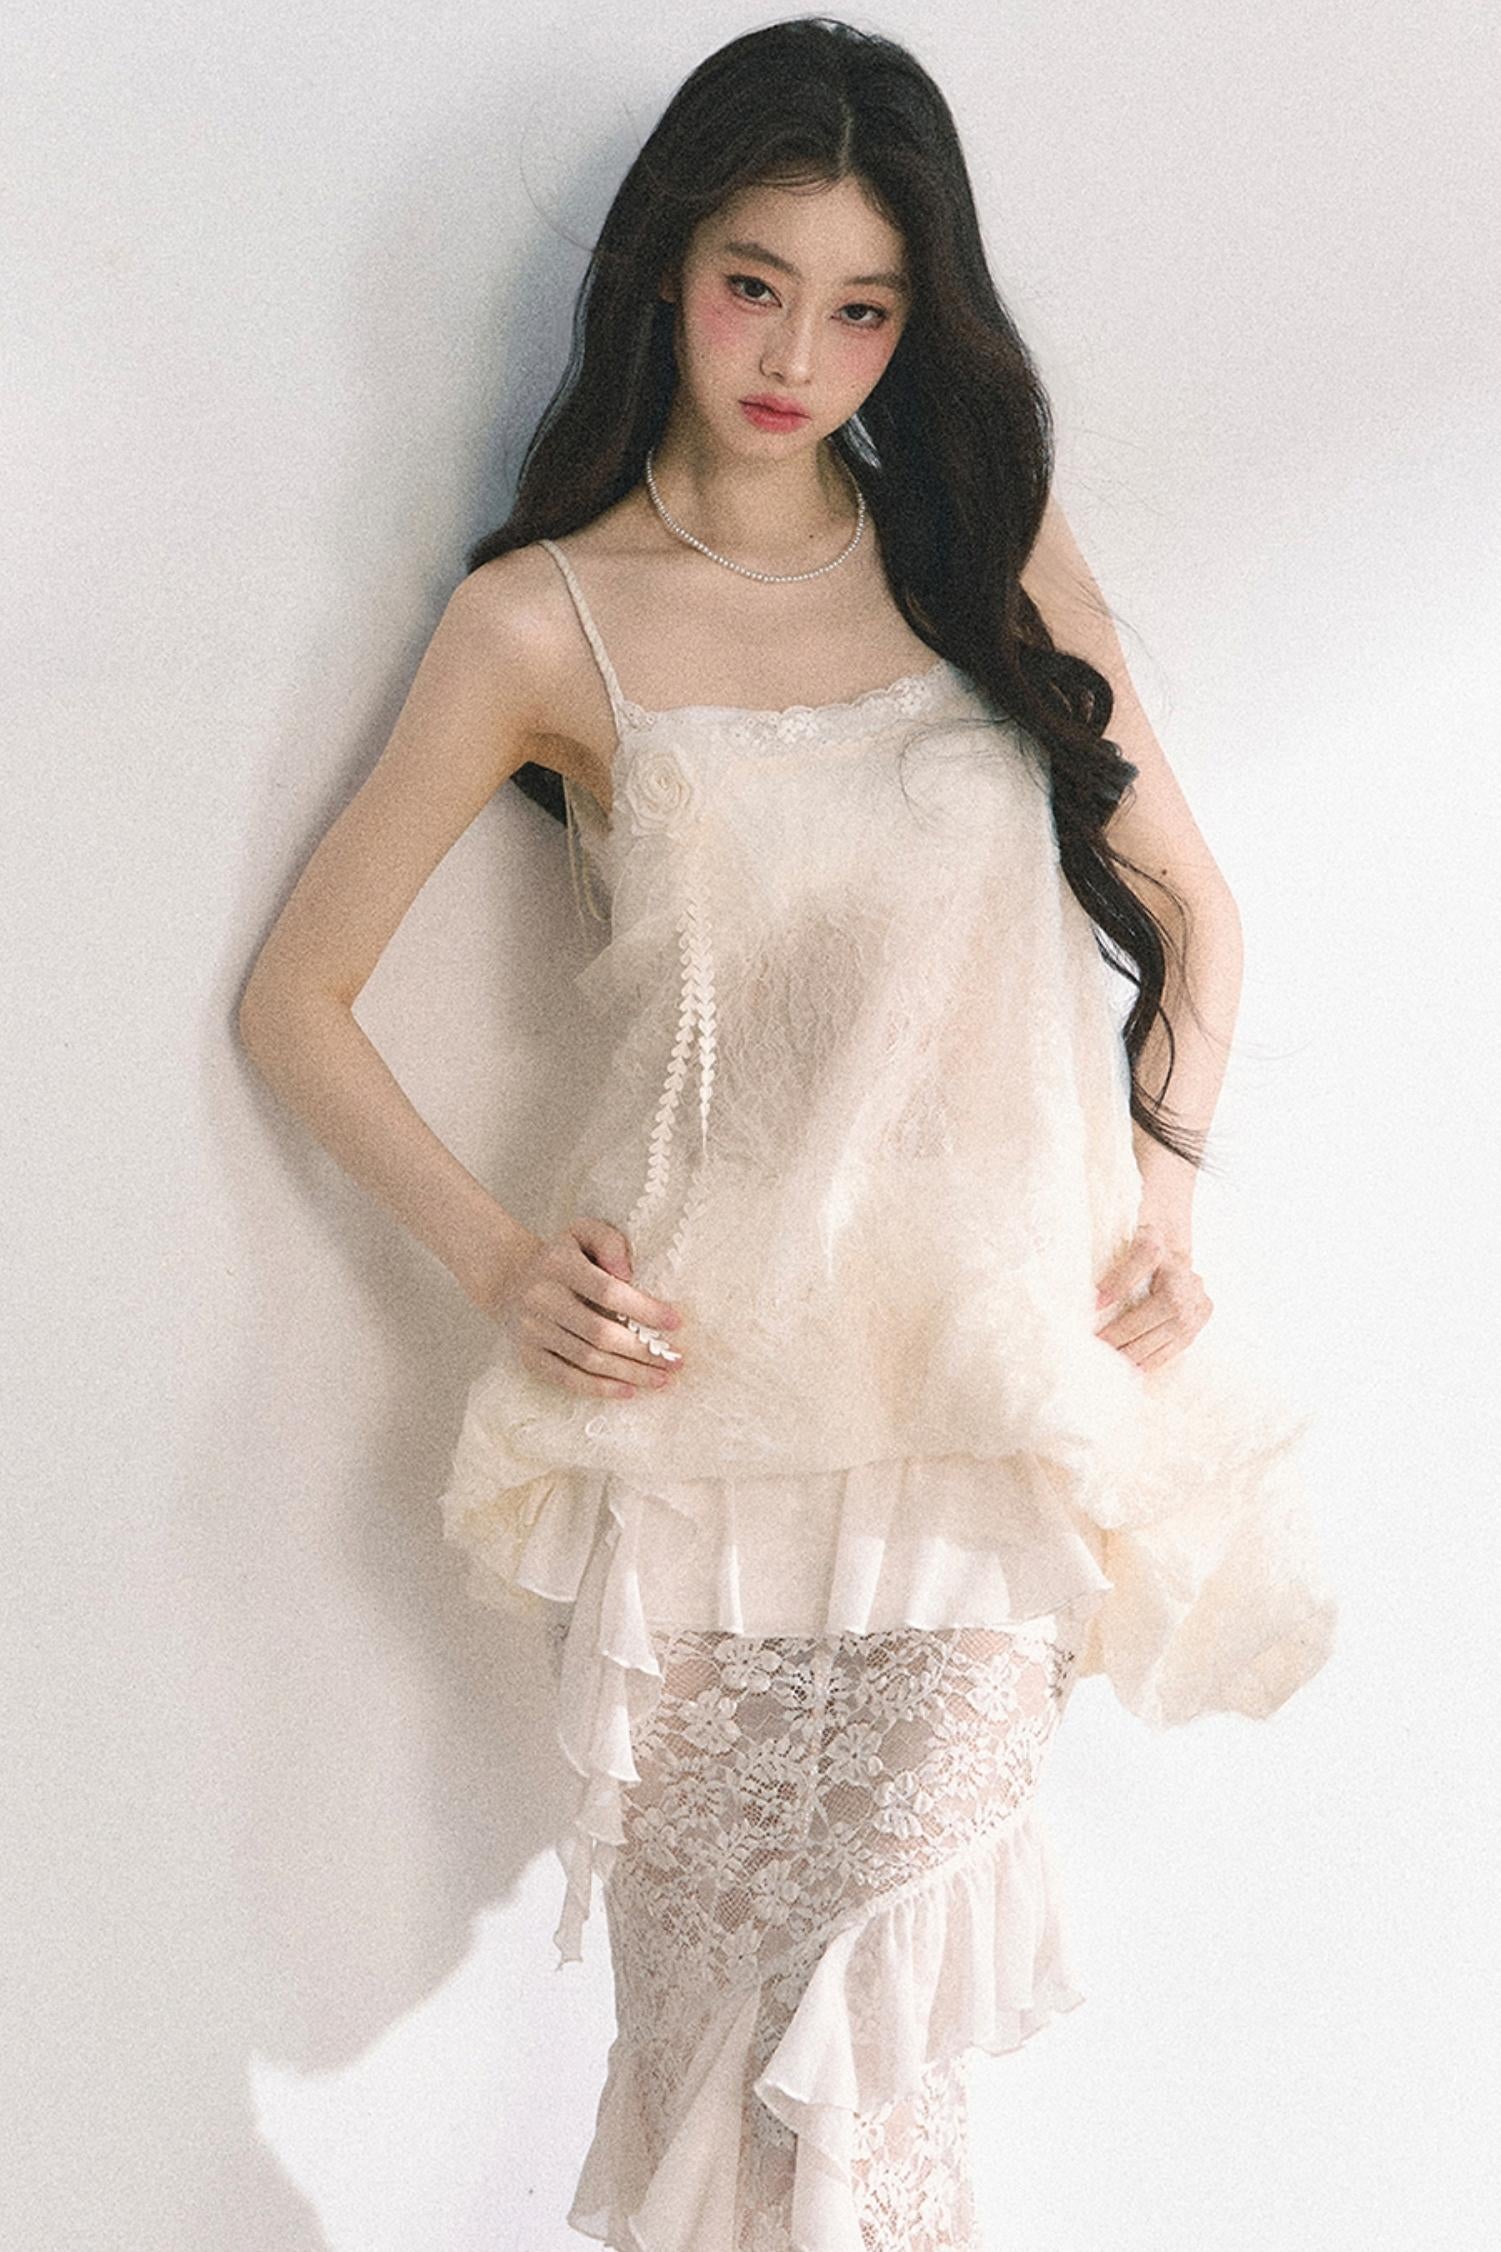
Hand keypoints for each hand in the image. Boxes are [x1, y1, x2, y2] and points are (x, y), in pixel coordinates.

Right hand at [497, 1214, 686, 1400]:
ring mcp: (532, 1331)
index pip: (608, 1292)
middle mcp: (541, 1298)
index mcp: (558, 1265)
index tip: (675, 1322)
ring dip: (629, 1373)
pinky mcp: (528, 1356)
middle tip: (675, 1360)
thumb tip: (627, 1275)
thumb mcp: (583, 1232)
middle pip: (600, 1333)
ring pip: (587, 1359)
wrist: (511, 1277)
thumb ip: (609, 1242)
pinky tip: (629, 1390)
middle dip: (642, 1350)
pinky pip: (567, 1379)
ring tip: (661, 1378)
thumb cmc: (563, 1256)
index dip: (644, 1310)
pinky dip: (600, 1388)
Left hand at [1092, 1219, 1212, 1372]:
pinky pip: (1183, 1339)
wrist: (1164, 1253)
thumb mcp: (1113, 1248)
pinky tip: (1136, 1367)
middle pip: (1166, 1301)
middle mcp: (1183, 1266)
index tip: (1097, 1302)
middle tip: (1101, 1345)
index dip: (1122, 1279)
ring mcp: (1198, 1290)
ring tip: (1116, 1360)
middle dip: (1130, 1329)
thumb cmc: (1128, 1255)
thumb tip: (1090, 1297)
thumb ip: (1102, 1261)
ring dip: (1143, 1348)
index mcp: (1158, 1240)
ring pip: (1177, 1324)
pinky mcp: (1204, 1312)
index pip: (1145, 1254)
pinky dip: (1158, 1356)